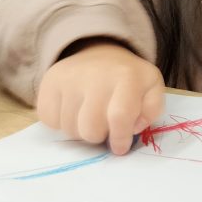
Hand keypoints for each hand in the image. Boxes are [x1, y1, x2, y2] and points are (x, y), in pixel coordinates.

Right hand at [37, 42, 164, 154]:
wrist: (100, 54)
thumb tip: (134, 128)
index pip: (119, 117)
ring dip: (81, 131)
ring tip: (90, 116)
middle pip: (90, 128)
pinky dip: (61, 123)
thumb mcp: (152, 88)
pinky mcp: (49, 83)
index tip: (120, 147)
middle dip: (99, 136)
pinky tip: (73, 110)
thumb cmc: (128, 79)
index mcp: (126, 76)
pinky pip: (50, 120)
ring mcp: (68, 78)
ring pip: (69, 128)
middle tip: (105, 126)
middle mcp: (95, 75)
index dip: (120, 138)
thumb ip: (151, 110)